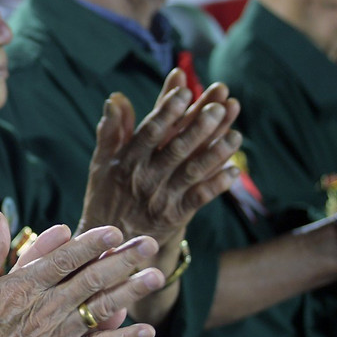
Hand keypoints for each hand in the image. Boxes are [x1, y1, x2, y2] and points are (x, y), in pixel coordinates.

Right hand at [0, 212, 159, 336]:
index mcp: (21, 285)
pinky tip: (148, 330)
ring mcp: (56, 335)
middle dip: (123, 259)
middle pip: (92, 278)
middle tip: (149, 243)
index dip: (91, 243)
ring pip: (101, 308)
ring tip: (156, 276)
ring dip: (131, 291)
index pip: (64, 258)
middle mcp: (44, 308)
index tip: (114, 230)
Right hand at [79, 69, 241, 246]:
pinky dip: (217, 184)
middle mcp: (144, 178)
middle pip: (175, 148)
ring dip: (215, 152)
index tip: (184, 91)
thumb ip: (110, 132)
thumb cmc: (105, 196)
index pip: (149, 132)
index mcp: (125, 162)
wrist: (109, 245)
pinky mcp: (176, 216)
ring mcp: (161, 198)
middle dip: (198, 126)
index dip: (166, 112)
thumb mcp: (100, 164)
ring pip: (192, 171)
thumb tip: (115, 98)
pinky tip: (234, 169)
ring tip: (236, 135)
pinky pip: (200, 198)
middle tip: (219, 106)